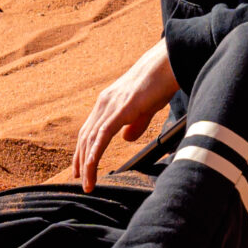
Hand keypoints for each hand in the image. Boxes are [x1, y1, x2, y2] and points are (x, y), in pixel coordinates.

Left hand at [74, 37, 178, 190]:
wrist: (167, 64)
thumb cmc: (158, 84)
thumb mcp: (145, 108)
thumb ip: (135, 124)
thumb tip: (127, 138)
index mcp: (108, 103)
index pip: (89, 131)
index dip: (83, 150)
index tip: (81, 168)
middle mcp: (104, 103)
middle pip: (85, 137)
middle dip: (80, 161)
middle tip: (81, 181)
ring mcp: (110, 105)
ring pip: (91, 139)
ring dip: (86, 164)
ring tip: (87, 183)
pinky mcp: (120, 109)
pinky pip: (102, 135)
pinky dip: (94, 153)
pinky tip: (91, 167)